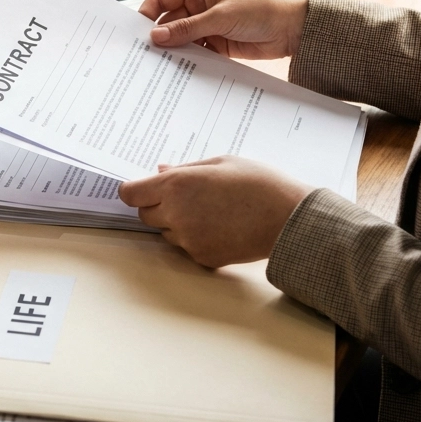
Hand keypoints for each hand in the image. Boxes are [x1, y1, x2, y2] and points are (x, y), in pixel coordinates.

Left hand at [118, 156, 311, 268]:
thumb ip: (184, 169)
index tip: (141, 189)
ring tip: (210, 210)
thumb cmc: (258, 183)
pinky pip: (186, 247)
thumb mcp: (220, 163)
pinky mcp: (201, 258)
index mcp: (177, 186)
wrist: (289, 218)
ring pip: (166, 232)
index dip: (134, 191)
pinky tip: (221, 227)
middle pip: (145, 215)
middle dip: (157, 206)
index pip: (131, 194)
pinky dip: (195, 238)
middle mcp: (176, 215)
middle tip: (184, 197)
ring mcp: (188, 240)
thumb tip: (159, 172)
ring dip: (176, 223)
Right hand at [138, 0, 307, 59]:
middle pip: (168, 21)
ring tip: (161, 64)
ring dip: (173, 50)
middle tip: (146, 53)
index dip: (148, 14)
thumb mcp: (220, 17)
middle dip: (159, 36)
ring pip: (180, 38)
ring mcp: (206, 25)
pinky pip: (194, 52)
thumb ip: (187, 28)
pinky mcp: (214, 43)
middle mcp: (198, 5)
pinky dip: (188, 59)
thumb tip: (157, 36)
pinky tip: (180, 69)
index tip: (137, 31)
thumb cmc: (262, 9)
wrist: (293, 28)